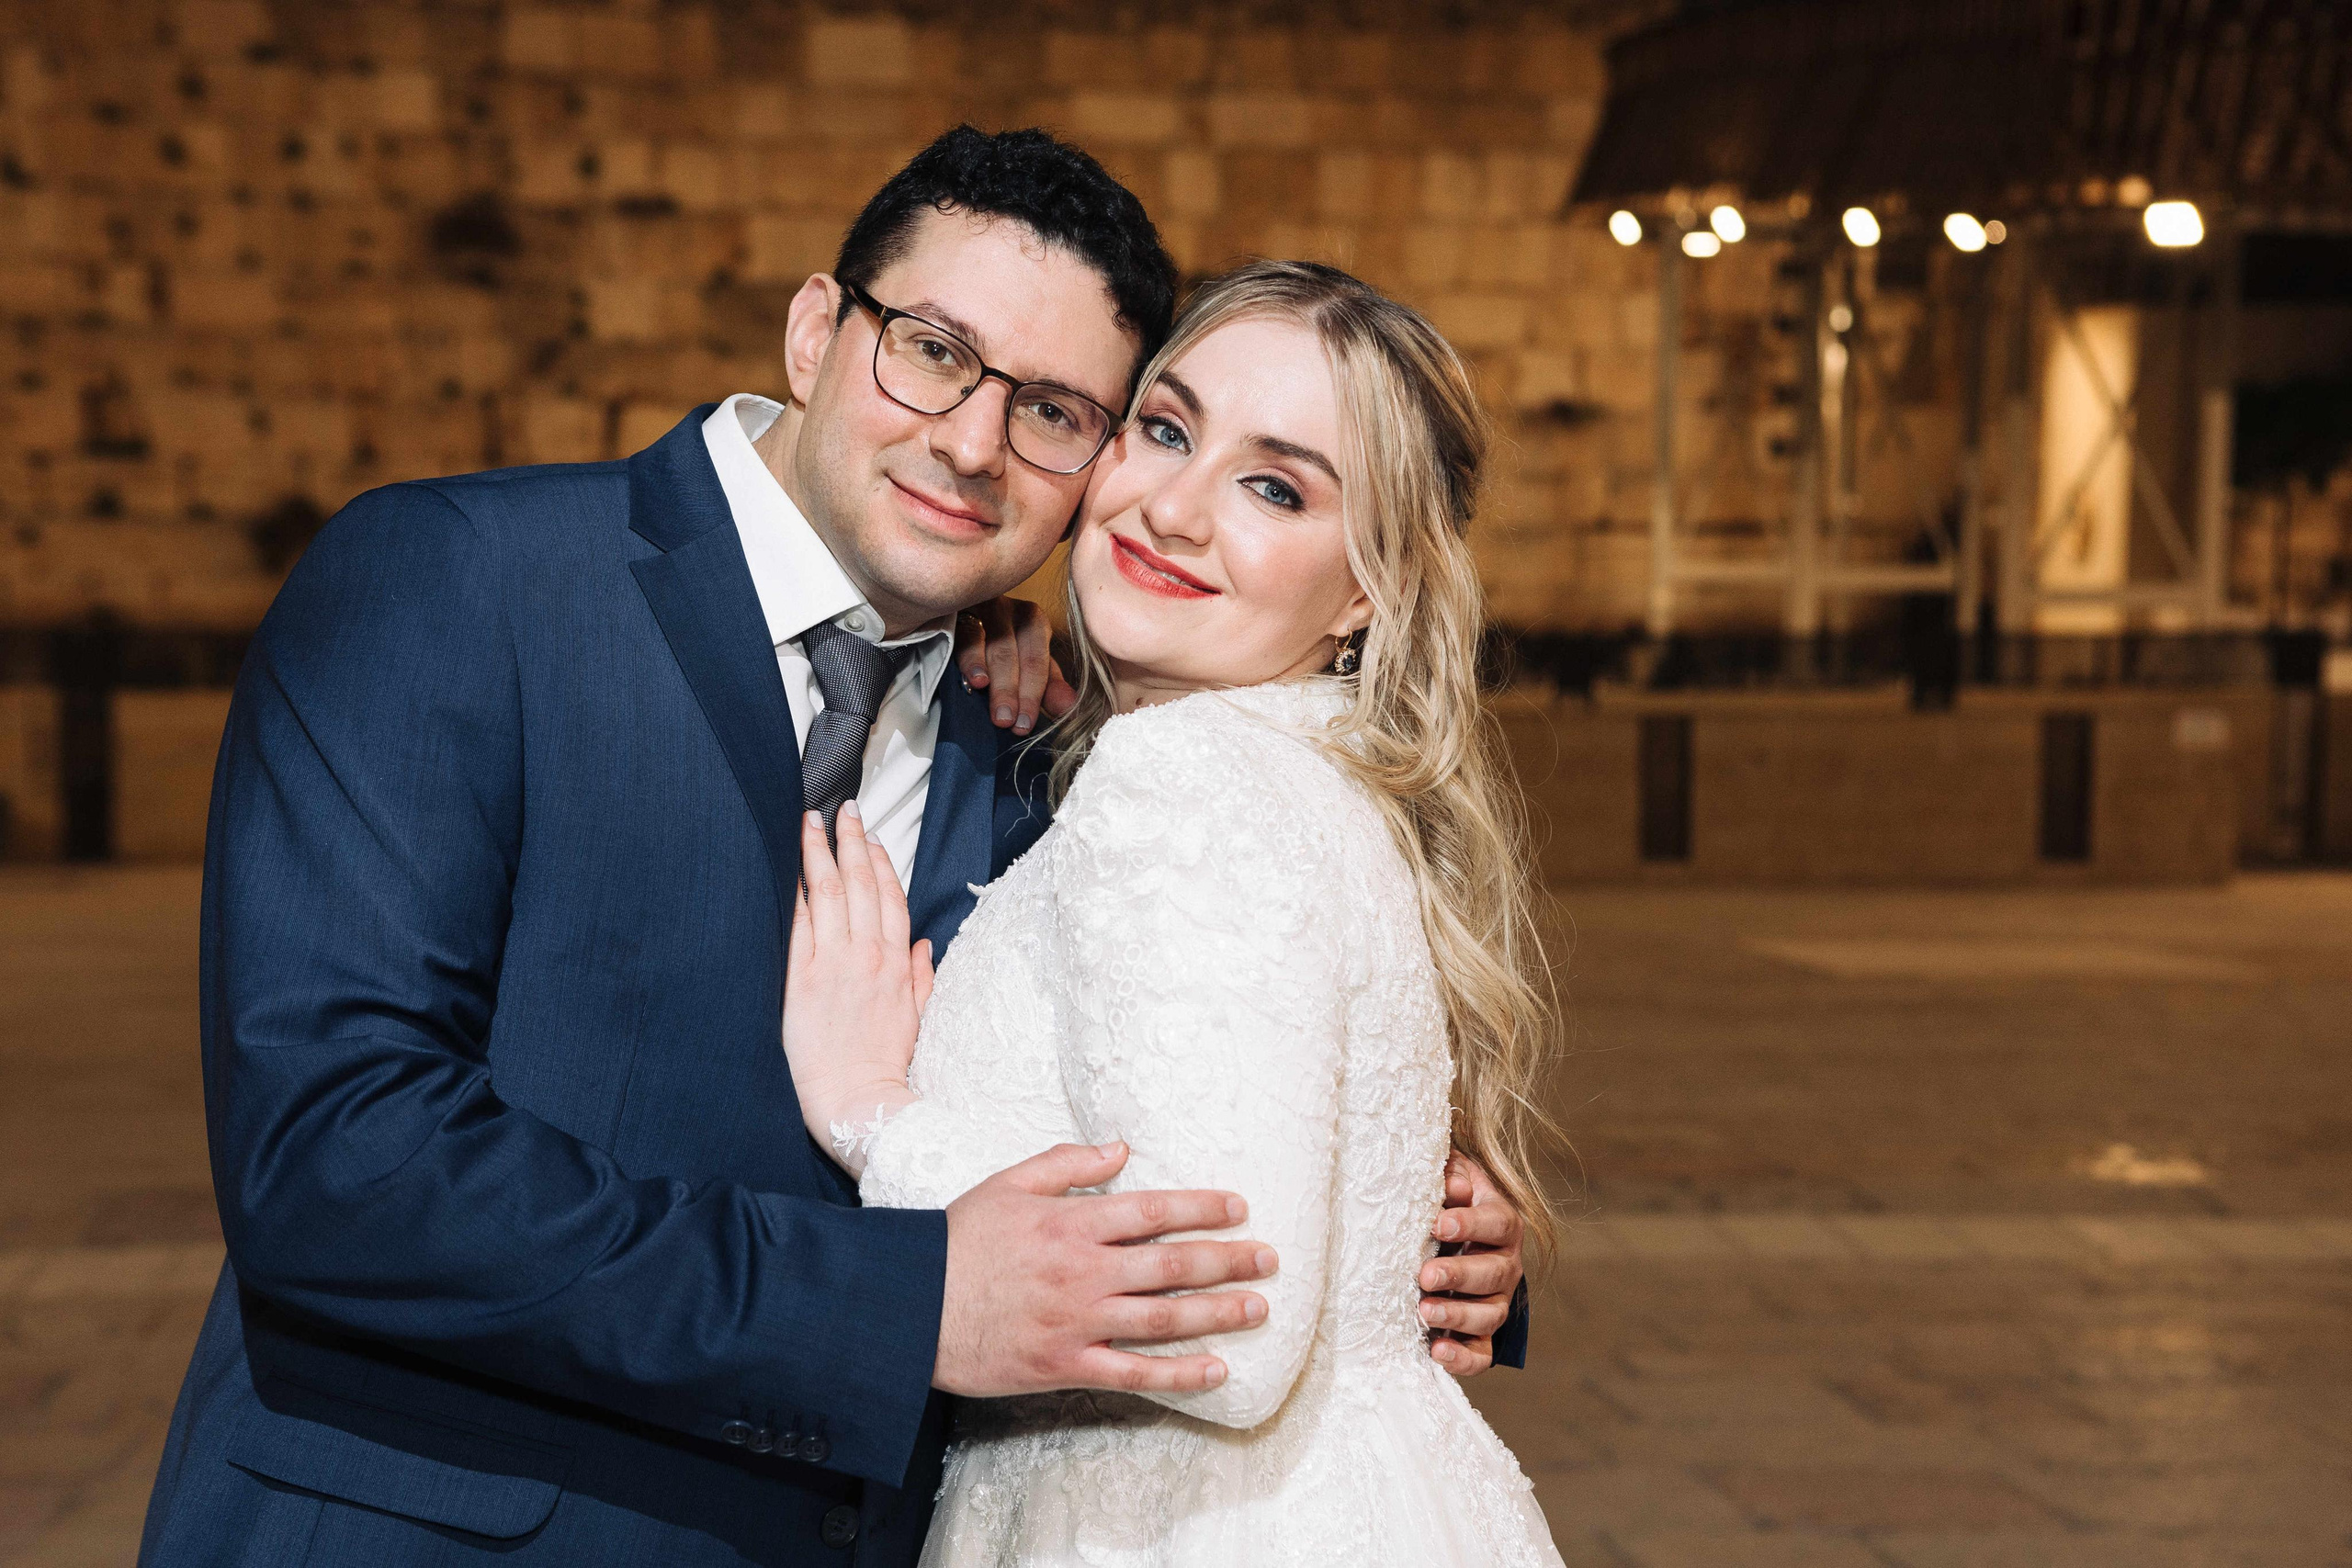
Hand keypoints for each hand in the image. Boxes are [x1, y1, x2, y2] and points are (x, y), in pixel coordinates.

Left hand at [783, 803, 932, 1161]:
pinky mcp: (801, 980)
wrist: (857, 1102)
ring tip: (810, 822)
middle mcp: (867, 955)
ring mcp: (833, 964)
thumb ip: (923, 977)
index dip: (881, 862)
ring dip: (818, 853)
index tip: (872, 837)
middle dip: (850, 841)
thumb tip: (928, 946)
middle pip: (859, 884)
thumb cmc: (884, 1066)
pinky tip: (788, 868)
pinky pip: (797, 926)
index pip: (891, 898)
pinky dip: (794, 893)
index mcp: (897, 964)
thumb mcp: (917, 1019)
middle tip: (842, 809)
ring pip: (827, 893)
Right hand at [936, 1141, 1277, 1398]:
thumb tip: (1121, 1148)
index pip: (1154, 1211)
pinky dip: (1179, 1374)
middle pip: (1173, 1265)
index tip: (1240, 1208)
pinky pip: (1134, 1372)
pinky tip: (1216, 1370)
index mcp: (1071, 1223)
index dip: (1203, 1208)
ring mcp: (1078, 1322)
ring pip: (1165, 1319)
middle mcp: (1084, 1271)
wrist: (909, 1307)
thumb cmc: (955, 1241)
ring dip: (1219, 1313)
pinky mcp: (1065, 1365)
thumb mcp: (1007, 1183)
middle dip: (1229, 1259)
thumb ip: (1067, 1162)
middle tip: (1271, 1258)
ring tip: (1260, 1307)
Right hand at [955, 596, 1073, 733]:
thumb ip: (1048, 686)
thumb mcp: (1026, 665)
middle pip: (1013, 652)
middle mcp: (1009, 610)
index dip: (1033, 694)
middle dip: (1011, 690)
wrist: (953, 618)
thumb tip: (1069, 707)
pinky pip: (965, 633)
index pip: (1036, 659)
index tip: (1024, 725)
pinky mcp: (955, 608)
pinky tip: (975, 680)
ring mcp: (980, 605)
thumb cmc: (996, 648)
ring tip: (993, 706)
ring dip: (994, 678)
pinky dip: (971, 660)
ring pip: (991, 643)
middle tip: (1006, 722)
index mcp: (1032, 621)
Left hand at [1418, 1150, 1523, 1377]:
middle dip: (1459, 1275)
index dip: (1471, 1225)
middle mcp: (1505, 1265)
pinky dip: (1462, 1358)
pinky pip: (1482, 1355)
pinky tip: (1436, 1351)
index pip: (1497, 1223)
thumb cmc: (1445, 1205)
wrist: (1451, 1245)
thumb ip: (1449, 1174)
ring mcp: (1496, 1302)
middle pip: (1494, 1273)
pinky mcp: (1481, 1336)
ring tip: (1424, 1311)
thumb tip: (1453, 1186)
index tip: (1439, 1224)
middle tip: (1425, 1275)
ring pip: (1490, 1316)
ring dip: (1458, 1315)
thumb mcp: (1449, 1180)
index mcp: (1500, 1224)